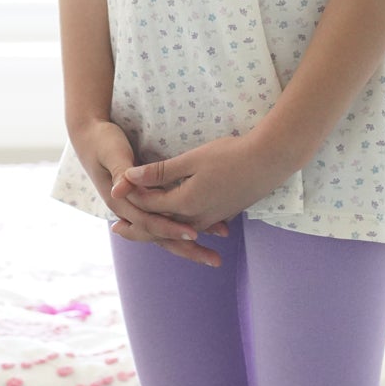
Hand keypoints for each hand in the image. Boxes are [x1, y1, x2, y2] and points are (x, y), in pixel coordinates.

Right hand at [67, 118, 229, 267]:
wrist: (89, 137)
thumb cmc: (102, 142)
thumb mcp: (111, 152)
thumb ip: (121, 171)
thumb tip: (122, 189)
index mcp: (120, 202)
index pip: (148, 222)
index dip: (171, 228)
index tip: (195, 234)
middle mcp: (129, 211)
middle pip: (161, 237)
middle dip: (188, 248)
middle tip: (215, 260)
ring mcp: (138, 209)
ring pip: (166, 233)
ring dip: (190, 244)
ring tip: (216, 256)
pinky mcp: (146, 203)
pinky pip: (168, 222)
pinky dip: (185, 229)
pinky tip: (207, 232)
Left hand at [109, 132, 289, 238]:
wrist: (270, 161)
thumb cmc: (231, 155)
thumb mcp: (193, 160)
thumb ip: (161, 171)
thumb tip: (130, 177)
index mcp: (186, 203)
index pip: (151, 204)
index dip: (132, 198)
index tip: (114, 193)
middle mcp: (197, 217)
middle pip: (160, 226)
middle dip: (138, 227)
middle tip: (116, 229)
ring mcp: (212, 218)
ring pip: (177, 228)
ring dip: (157, 230)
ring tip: (141, 229)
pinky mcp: (223, 214)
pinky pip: (193, 225)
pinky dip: (178, 227)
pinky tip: (177, 225)